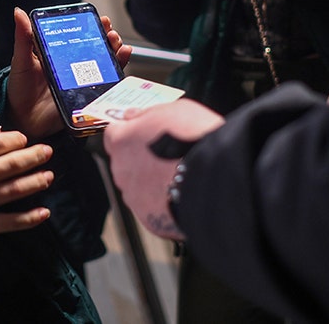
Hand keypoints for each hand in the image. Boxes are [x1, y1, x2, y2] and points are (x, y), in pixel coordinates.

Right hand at [0, 128, 54, 264]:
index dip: (15, 139)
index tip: (26, 139)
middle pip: (10, 164)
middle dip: (33, 156)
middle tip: (48, 151)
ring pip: (14, 190)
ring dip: (36, 182)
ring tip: (49, 176)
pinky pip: (10, 222)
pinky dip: (29, 218)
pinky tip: (44, 212)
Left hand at [6, 7, 131, 138]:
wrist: (25, 120)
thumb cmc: (20, 90)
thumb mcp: (21, 60)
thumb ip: (23, 37)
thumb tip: (19, 12)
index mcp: (58, 54)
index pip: (78, 35)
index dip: (90, 25)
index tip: (97, 18)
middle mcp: (73, 65)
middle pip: (96, 46)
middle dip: (106, 35)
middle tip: (108, 29)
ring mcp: (82, 79)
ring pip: (105, 61)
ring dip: (115, 48)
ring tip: (116, 41)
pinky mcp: (88, 94)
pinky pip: (107, 80)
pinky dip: (118, 67)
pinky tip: (122, 57)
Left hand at [101, 99, 224, 239]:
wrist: (215, 176)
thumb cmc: (195, 139)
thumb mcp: (173, 109)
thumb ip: (146, 114)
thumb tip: (132, 115)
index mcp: (122, 141)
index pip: (114, 135)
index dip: (130, 134)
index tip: (143, 134)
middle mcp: (121, 170)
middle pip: (125, 163)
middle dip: (142, 159)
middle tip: (168, 155)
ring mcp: (134, 197)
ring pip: (138, 187)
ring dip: (152, 182)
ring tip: (180, 176)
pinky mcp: (149, 219)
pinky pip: (152, 209)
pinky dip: (164, 203)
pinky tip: (183, 193)